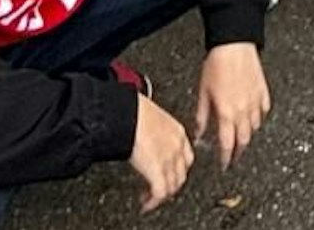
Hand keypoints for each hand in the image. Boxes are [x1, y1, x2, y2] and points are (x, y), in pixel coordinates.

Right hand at [129, 94, 193, 211]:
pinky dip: (153, 201)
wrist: (128, 112)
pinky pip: (160, 192)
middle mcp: (177, 146)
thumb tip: (144, 139)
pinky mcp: (157, 169)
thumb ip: (154, 133)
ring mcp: (169, 158)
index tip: (169, 174)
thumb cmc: (133, 110)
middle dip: (171, 185)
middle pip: (182, 174)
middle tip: (160, 190)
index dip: (178, 169)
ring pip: (173, 186)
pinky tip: (145, 203)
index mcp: (177, 131)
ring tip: (151, 199)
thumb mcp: (150, 120)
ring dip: (163, 195)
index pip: (186, 157)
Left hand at [194, 43, 268, 166]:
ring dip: (248, 134)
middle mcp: (243, 111)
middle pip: (244, 140)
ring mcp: (256, 101)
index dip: (226, 158)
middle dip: (239, 151)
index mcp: (227, 113)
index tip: (224, 164)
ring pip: (255, 127)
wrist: (234, 45)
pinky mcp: (263, 91)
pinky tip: (254, 116)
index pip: (228, 144)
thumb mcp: (203, 92)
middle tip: (234, 156)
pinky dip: (259, 117)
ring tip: (242, 137)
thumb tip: (199, 133)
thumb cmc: (217, 65)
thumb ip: (203, 116)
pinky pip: (264, 111)